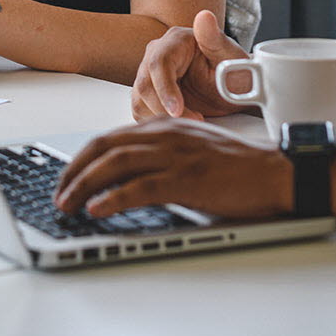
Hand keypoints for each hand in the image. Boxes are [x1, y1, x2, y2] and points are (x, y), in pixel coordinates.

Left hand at [53, 117, 292, 220]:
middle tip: (58, 193)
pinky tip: (97, 209)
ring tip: (66, 204)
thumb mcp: (193, 150)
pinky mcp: (188, 180)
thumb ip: (162, 154)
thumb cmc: (239, 168)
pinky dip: (113, 198)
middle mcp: (167, 134)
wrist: (277, 173)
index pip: (111, 137)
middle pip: (105, 147)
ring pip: (115, 164)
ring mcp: (176, 156)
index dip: (83, 157)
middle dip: (74, 170)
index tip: (67, 176)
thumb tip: (128, 176)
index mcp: (166, 126)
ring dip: (84, 185)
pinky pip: (141, 187)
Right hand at [131, 9, 250, 121]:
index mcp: (176, 40)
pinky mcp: (149, 92)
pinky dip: (158, 122)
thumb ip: (216, 38)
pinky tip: (181, 122)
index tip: (178, 110)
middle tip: (194, 120)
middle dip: (165, 109)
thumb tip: (204, 17)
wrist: (235, 88)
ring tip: (194, 119)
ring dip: (163, 117)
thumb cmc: (236, 71)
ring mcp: (150, 73)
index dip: (165, 90)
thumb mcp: (232, 57)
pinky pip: (141, 111)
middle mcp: (158, 54)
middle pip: (145, 85)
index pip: (159, 64)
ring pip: (140, 100)